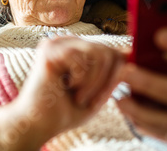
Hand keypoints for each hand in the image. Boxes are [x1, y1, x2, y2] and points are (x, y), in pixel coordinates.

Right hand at [0, 35, 125, 150]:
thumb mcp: (97, 92)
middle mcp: (66, 41)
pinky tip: (66, 87)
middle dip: (105, 82)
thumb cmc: (64, 111)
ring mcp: (56, 43)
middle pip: (109, 51)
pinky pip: (83, 61)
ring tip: (77, 95)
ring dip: (93, 83)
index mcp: (76, 48)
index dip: (116, 75)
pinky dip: (81, 82)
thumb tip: (130, 53)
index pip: (112, 50)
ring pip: (99, 54)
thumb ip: (113, 74)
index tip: (101, 97)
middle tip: (88, 99)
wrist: (36, 125)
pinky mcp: (49, 51)